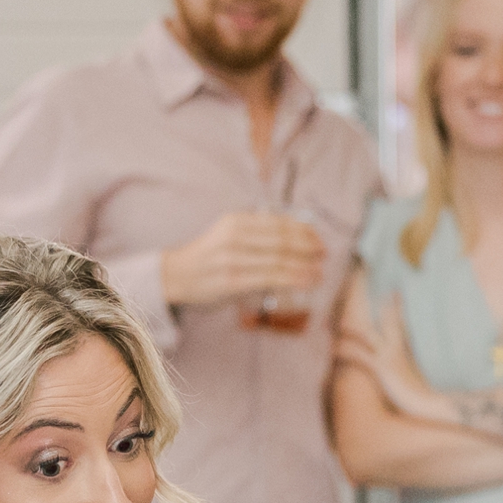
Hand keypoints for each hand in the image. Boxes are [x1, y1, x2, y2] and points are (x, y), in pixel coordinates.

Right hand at [164, 204, 327, 319]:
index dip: (302, 230)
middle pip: (281, 239)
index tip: (317, 239)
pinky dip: (292, 279)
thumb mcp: (230, 236)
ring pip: (278, 260)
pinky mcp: (234, 281)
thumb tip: (292, 241)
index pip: (277, 223)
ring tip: (319, 272)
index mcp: (237, 221)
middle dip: (307, 246)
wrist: (179, 276)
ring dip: (304, 266)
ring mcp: (234, 258)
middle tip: (324, 254)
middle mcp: (236, 235)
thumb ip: (256, 236)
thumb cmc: (210, 259)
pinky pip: (270, 278)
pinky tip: (306, 282)